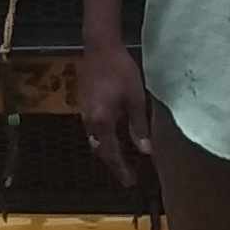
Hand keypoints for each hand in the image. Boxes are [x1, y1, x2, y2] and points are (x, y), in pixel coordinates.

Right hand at [79, 40, 153, 194]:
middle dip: (113, 164)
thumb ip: (139, 126)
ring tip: (121, 160)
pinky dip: (103, 139)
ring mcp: (84, 113)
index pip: (112, 153)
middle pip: (101, 150)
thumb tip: (145, 151)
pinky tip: (113, 137)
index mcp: (102, 122)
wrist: (99, 47)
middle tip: (127, 176)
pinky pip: (92, 130)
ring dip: (107, 152)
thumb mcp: (135, 99)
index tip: (130, 182)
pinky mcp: (84, 105)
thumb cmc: (120, 70)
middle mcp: (89, 121)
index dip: (121, 169)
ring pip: (95, 141)